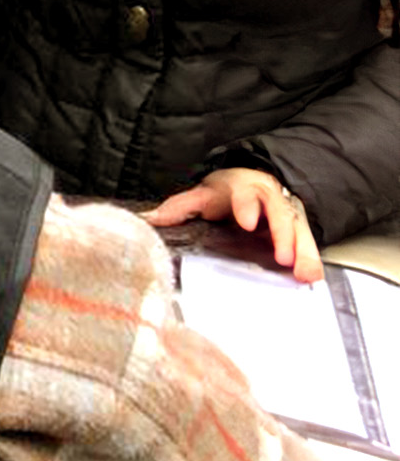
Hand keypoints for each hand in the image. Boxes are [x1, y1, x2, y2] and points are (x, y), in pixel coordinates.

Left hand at [144, 167, 322, 282]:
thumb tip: (148, 219)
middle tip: (282, 257)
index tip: (247, 222)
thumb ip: (179, 207)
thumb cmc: (227, 194)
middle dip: (282, 234)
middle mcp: (270, 199)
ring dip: (303, 251)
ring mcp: (287, 215)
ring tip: (304, 273)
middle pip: (280, 213)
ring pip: (299, 229)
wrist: (256, 183)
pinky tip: (313, 276)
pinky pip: (308, 244)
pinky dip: (312, 260)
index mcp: (243, 188)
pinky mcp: (299, 232)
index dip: (246, 206)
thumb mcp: (203, 196)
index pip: (245, 195)